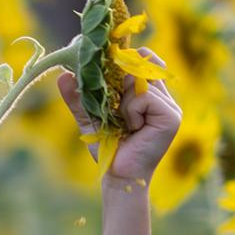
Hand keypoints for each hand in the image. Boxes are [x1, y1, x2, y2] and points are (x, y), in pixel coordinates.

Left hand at [56, 50, 182, 183]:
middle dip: (119, 80)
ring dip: (122, 101)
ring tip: (124, 123)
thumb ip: (78, 97)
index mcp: (149, 93)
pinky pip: (144, 97)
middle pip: (143, 63)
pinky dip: (130, 111)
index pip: (144, 59)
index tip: (106, 69)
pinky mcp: (171, 116)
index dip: (125, 59)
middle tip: (113, 106)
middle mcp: (163, 97)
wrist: (117, 176)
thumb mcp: (89, 118)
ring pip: (140, 79)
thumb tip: (63, 75)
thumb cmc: (107, 149)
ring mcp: (170, 106)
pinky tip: (132, 129)